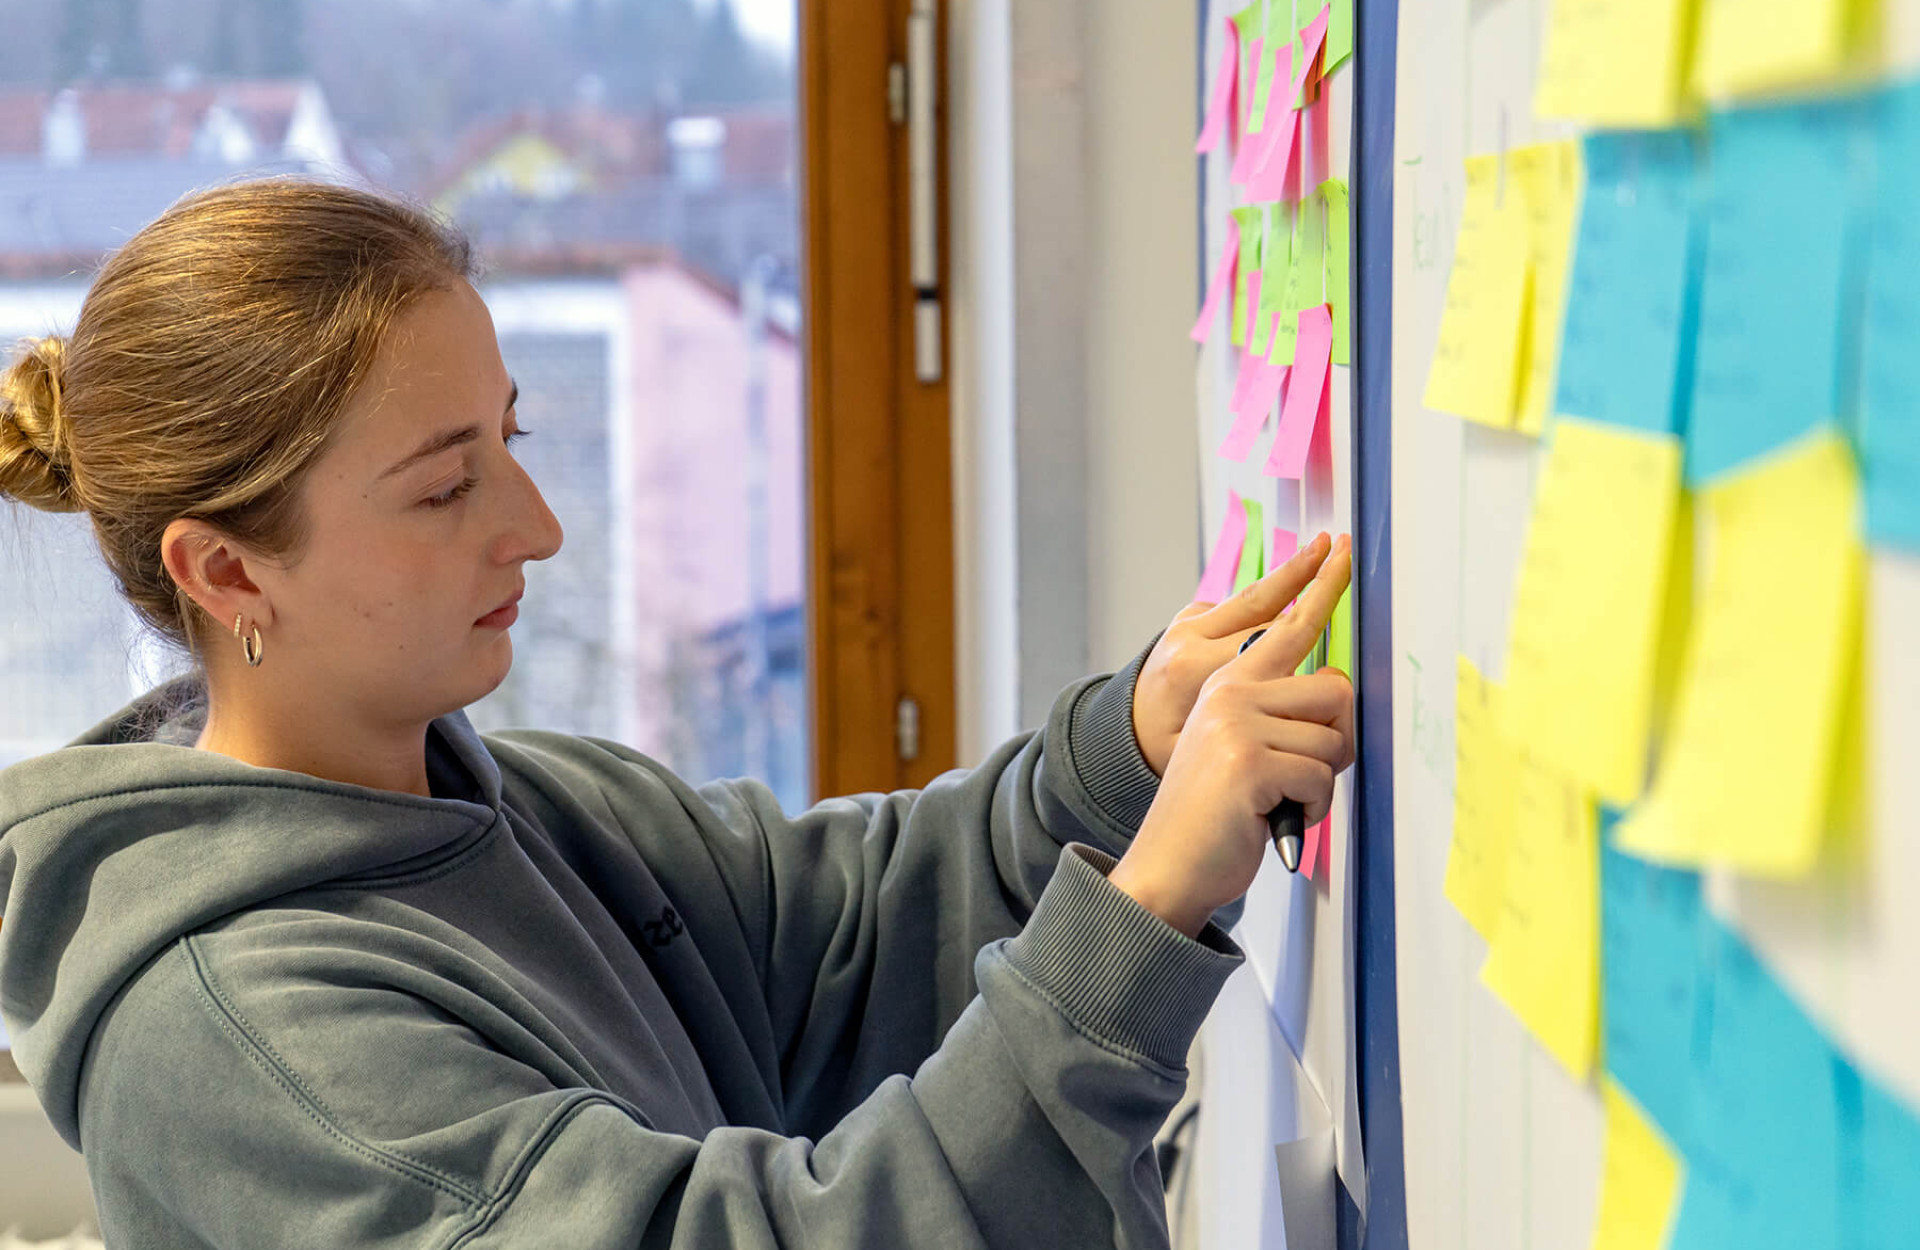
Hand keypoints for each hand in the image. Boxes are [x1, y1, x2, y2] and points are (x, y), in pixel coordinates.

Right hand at [1109, 542, 1354, 938]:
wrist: (1167, 866)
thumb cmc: (1213, 815)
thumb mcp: (1238, 747)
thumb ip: (1274, 712)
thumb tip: (1336, 690)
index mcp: (1227, 682)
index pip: (1286, 625)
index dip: (1321, 587)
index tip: (1343, 550)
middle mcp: (1230, 693)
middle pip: (1335, 688)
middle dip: (1336, 740)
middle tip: (1303, 773)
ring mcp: (1237, 725)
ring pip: (1333, 739)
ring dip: (1318, 782)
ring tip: (1279, 799)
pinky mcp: (1249, 762)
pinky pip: (1319, 778)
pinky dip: (1309, 809)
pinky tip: (1272, 817)